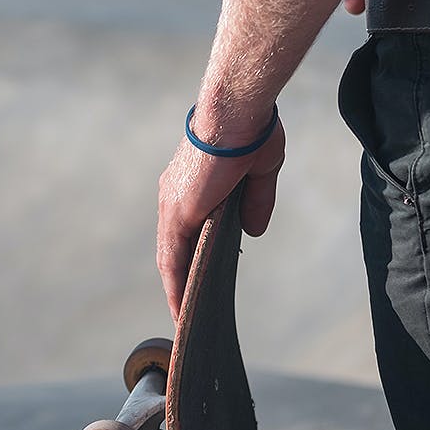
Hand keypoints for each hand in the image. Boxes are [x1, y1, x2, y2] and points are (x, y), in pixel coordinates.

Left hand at [156, 109, 285, 322]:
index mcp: (191, 186)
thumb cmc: (250, 129)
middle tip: (185, 309)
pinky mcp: (179, 212)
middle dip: (179, 279)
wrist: (238, 111)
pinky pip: (173, 258)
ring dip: (176, 289)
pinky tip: (181, 307)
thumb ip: (255, 203)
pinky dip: (176, 284)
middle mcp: (175, 196)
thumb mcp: (258, 173)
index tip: (195, 278)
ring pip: (170, 258)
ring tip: (183, 319)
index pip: (185, 230)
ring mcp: (174, 205)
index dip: (188, 256)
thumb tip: (254, 232)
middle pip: (173, 248)